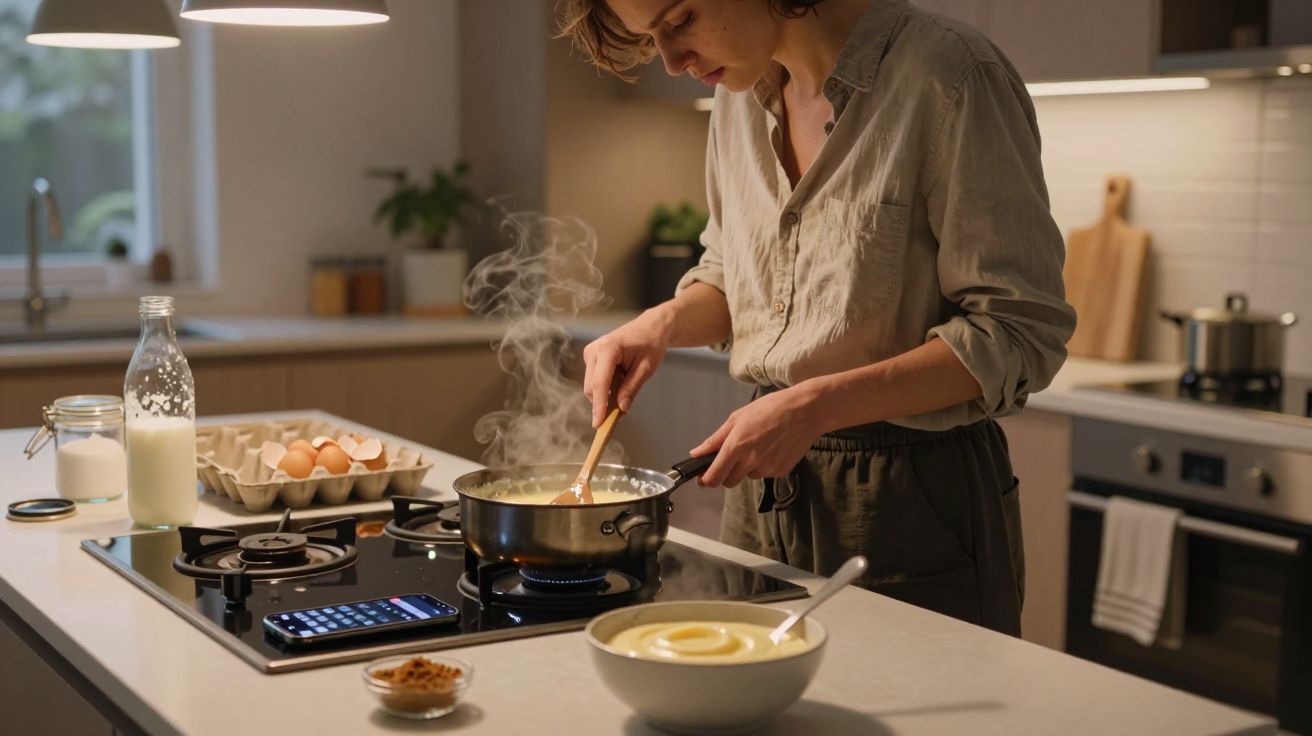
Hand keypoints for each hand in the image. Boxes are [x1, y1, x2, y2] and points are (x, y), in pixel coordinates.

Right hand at [582, 309, 674, 426]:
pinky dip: (605, 388)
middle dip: (603, 404)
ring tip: (625, 392)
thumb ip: (631, 389)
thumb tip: (621, 409)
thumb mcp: (646, 369)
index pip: (600, 384)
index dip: (599, 406)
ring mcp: (590, 353)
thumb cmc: (650, 343)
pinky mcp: (591, 358)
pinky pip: (594, 380)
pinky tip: (619, 384)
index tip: (598, 424)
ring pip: (591, 386)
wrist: (650, 327)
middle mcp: (593, 350)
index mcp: (607, 350)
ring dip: (605, 396)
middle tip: (621, 415)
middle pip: (592, 387)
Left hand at [691, 385, 825, 487]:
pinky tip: (773, 447)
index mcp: (736, 446)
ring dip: (747, 467)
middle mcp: (750, 461)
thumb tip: (696, 453)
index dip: (706, 480)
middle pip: (729, 482)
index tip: (704, 477)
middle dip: (726, 473)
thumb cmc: (770, 408)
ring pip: (748, 476)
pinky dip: (764, 465)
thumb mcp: (738, 418)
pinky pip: (765, 473)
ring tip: (759, 444)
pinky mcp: (781, 471)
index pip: (714, 477)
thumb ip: (715, 439)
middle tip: (733, 456)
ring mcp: (767, 468)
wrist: (805, 411)